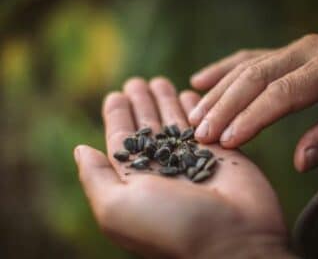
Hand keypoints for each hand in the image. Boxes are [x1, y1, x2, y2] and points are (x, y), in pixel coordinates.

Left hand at [74, 78, 295, 257]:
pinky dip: (196, 107)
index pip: (123, 139)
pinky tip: (189, 93)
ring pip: (174, 122)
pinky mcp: (220, 151)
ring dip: (166, 100)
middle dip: (142, 103)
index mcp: (136, 178)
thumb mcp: (117, 208)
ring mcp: (192, 158)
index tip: (116, 95)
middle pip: (148, 126)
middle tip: (137, 81)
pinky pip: (204, 122)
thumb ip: (96, 177)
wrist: (234, 239)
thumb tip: (81, 150)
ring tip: (159, 81)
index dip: (118, 116)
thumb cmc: (172, 225)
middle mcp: (163, 167)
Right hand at [189, 34, 317, 171]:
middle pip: (254, 78)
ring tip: (193, 117)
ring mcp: (291, 49)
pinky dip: (221, 70)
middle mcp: (307, 51)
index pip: (282, 93)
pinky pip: (245, 59)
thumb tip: (300, 161)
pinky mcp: (281, 52)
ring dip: (217, 93)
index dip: (252, 117)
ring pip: (245, 68)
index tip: (227, 141)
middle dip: (224, 107)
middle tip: (201, 134)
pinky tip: (199, 81)